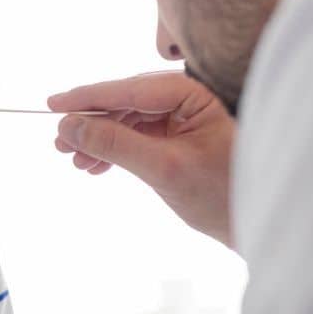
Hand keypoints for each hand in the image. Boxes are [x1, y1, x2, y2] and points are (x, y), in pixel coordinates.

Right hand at [48, 70, 235, 247]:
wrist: (259, 225)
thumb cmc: (223, 195)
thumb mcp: (162, 168)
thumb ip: (114, 143)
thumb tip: (69, 125)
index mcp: (194, 92)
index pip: (130, 89)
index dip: (88, 97)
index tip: (53, 105)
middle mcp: (190, 97)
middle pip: (125, 102)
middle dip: (91, 123)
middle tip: (59, 142)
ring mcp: (185, 117)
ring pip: (128, 120)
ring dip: (100, 139)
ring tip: (75, 160)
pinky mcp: (180, 137)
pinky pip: (138, 135)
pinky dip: (115, 150)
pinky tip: (95, 166)